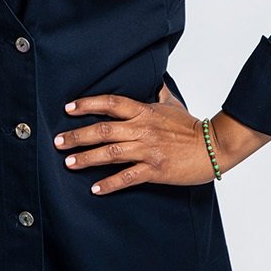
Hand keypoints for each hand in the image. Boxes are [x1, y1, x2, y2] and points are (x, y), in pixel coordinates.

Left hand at [53, 82, 221, 194]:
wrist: (214, 146)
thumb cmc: (192, 126)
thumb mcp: (173, 103)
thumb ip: (159, 93)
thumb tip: (155, 81)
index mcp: (145, 111)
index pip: (111, 103)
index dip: (88, 104)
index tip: (69, 108)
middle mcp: (142, 129)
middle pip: (103, 129)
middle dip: (77, 135)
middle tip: (57, 141)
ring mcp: (148, 150)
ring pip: (110, 153)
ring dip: (86, 158)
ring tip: (68, 163)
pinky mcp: (155, 170)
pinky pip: (127, 177)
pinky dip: (109, 183)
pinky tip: (95, 188)